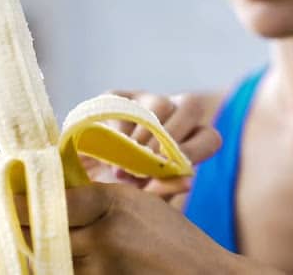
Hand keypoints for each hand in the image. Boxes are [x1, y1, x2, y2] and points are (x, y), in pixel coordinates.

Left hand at [16, 183, 257, 274]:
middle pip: (37, 234)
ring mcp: (99, 271)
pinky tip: (60, 256)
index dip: (17, 201)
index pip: (47, 202)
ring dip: (33, 250)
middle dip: (19, 226)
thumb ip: (93, 198)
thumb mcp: (135, 203)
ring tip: (29, 238)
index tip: (4, 195)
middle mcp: (100, 239)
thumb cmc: (170, 236)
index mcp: (110, 205)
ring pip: (45, 260)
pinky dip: (55, 267)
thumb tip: (48, 193)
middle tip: (8, 219)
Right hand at [82, 91, 221, 200]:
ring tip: (122, 164)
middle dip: (169, 139)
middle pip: (191, 108)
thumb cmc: (122, 190)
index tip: (171, 168)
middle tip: (145, 164)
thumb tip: (188, 182)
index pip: (210, 138)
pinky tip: (106, 146)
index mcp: (190, 141)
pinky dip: (117, 126)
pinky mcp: (119, 96)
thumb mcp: (143, 196)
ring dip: (144, 135)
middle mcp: (175, 115)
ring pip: (161, 103)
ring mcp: (147, 101)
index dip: (195, 150)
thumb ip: (165, 189)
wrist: (83, 182)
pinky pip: (125, 102)